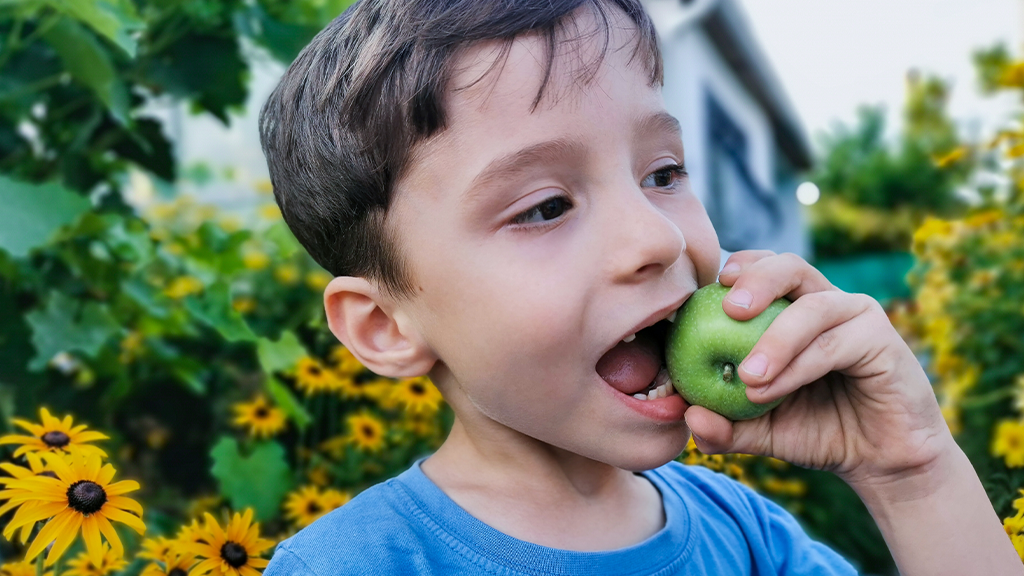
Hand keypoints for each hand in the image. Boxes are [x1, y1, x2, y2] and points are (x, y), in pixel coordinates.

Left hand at [682, 251, 953, 489]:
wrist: (882, 461)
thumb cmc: (818, 432)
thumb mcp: (761, 431)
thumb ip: (724, 426)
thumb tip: (687, 416)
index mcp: (793, 309)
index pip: (764, 268)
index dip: (740, 267)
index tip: (708, 285)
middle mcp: (825, 302)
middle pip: (789, 267)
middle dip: (756, 280)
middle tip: (728, 310)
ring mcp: (856, 316)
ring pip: (812, 307)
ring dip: (774, 339)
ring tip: (746, 376)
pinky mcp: (882, 339)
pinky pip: (835, 343)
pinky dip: (799, 364)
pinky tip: (771, 389)